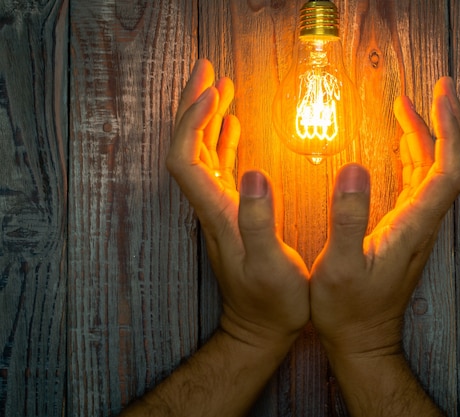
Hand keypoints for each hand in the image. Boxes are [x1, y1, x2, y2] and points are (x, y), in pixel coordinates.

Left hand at [167, 59, 308, 349]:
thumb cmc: (272, 304)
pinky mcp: (232, 213)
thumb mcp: (272, 266)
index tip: (214, 93)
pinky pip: (219, 167)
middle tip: (208, 71)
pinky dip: (223, 140)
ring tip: (221, 87)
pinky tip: (234, 127)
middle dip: (194, 106)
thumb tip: (256, 174)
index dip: (193, 122)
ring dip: (207, 118)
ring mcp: (220, 209)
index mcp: (218, 213)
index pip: (187, 157)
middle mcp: (211, 207)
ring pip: (202, 153)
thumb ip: (260, 222)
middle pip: (188, 147)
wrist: (260, 328)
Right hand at [310, 77, 459, 415]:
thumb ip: (348, 218)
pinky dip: (412, 157)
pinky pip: (416, 184)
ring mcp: (416, 227)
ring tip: (407, 107)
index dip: (448, 130)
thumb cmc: (349, 310)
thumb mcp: (338, 265)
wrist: (363, 339)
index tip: (439, 96)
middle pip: (447, 163)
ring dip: (426, 136)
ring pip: (432, 171)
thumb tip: (354, 168)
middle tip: (436, 88)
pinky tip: (398, 146)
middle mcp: (422, 222)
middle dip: (445, 122)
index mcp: (413, 225)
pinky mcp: (404, 231)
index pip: (447, 168)